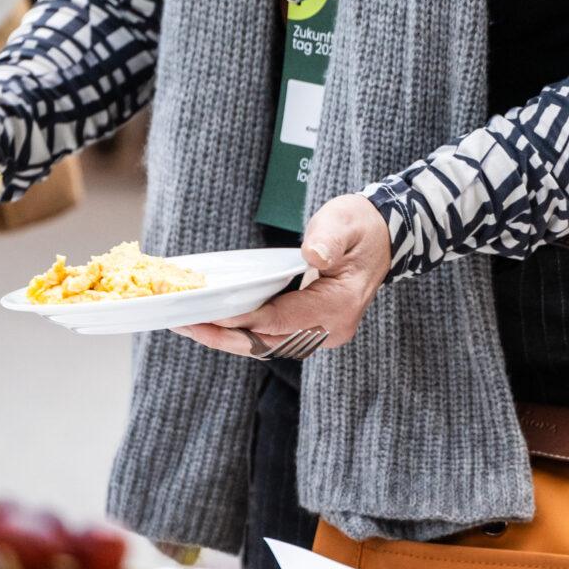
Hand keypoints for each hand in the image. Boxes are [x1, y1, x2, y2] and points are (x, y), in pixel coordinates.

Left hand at [178, 193, 393, 356]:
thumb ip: (328, 239)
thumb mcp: (344, 222)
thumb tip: (314, 256)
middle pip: (270, 342)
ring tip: (189, 325)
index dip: (246, 318)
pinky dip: (241, 333)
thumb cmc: (358, 226)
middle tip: (186, 324)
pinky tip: (213, 323)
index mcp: (340, 305)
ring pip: (266, 346)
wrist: (381, 237)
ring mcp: (321, 333)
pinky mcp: (310, 329)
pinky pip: (270, 338)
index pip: (284, 319)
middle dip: (225, 336)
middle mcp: (331, 328)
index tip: (212, 313)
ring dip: (228, 338)